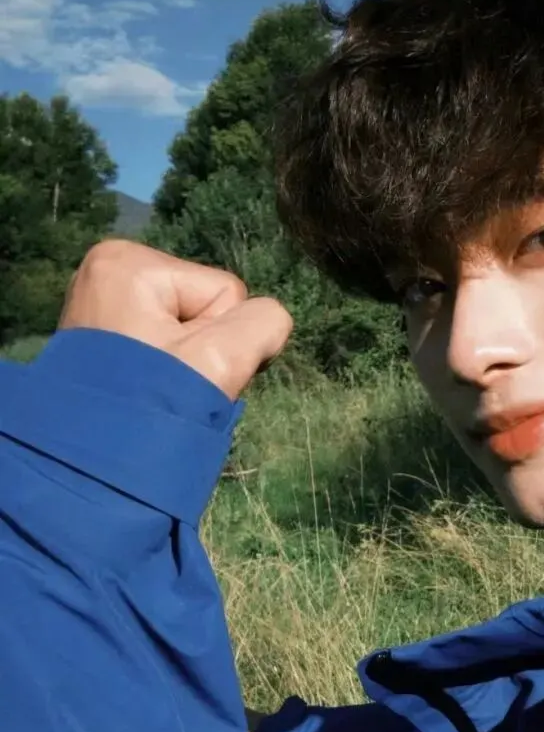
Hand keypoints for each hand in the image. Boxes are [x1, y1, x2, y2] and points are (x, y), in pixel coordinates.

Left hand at [59, 240, 292, 400]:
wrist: (87, 469)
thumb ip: (264, 324)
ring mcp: (103, 301)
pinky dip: (166, 370)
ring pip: (190, 328)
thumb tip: (270, 324)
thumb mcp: (219, 358)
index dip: (218, 340)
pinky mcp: (104, 333)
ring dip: (187, 365)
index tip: (186, 372)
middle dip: (201, 353)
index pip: (225, 293)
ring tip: (157, 391)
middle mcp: (110, 270)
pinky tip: (145, 390)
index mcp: (130, 262)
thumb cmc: (148, 404)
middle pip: (206, 308)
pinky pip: (166, 342)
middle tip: (173, 387)